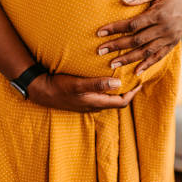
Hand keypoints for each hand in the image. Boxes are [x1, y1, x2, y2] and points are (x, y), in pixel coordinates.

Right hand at [27, 73, 142, 112]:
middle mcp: (95, 105)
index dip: (133, 93)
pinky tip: (107, 78)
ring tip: (125, 76)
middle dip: (128, 90)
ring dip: (119, 89)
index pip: (122, 102)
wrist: (41, 91)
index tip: (140, 81)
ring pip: (110, 98)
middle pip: (118, 101)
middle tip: (135, 77)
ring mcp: (88, 103)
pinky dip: (109, 88)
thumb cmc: (59, 87)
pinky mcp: (83, 98)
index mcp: (96, 103)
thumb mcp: (78, 84)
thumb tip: (118, 84)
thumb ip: (97, 84)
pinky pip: (101, 95)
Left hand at [96, 0, 181, 75]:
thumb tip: (123, 1)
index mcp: (159, 14)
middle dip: (117, 46)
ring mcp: (169, 38)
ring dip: (128, 59)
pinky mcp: (173, 44)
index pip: (133, 25)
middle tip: (99, 51)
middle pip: (136, 40)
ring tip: (112, 64)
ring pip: (146, 52)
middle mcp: (164, 29)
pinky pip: (159, 56)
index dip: (115, 29)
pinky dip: (148, 65)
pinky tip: (136, 71)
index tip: (100, 32)